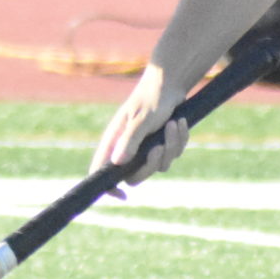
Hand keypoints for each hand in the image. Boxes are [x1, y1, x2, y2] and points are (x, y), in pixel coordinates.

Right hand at [89, 65, 190, 198]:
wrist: (171, 83)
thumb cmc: (151, 98)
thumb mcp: (141, 120)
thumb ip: (129, 141)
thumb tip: (116, 164)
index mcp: (115, 141)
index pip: (100, 169)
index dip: (107, 186)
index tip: (121, 195)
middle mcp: (127, 147)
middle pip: (135, 175)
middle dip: (152, 164)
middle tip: (159, 148)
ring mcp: (145, 147)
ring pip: (159, 165)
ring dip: (171, 146)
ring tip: (173, 124)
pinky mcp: (161, 143)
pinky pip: (172, 155)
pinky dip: (179, 140)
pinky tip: (179, 123)